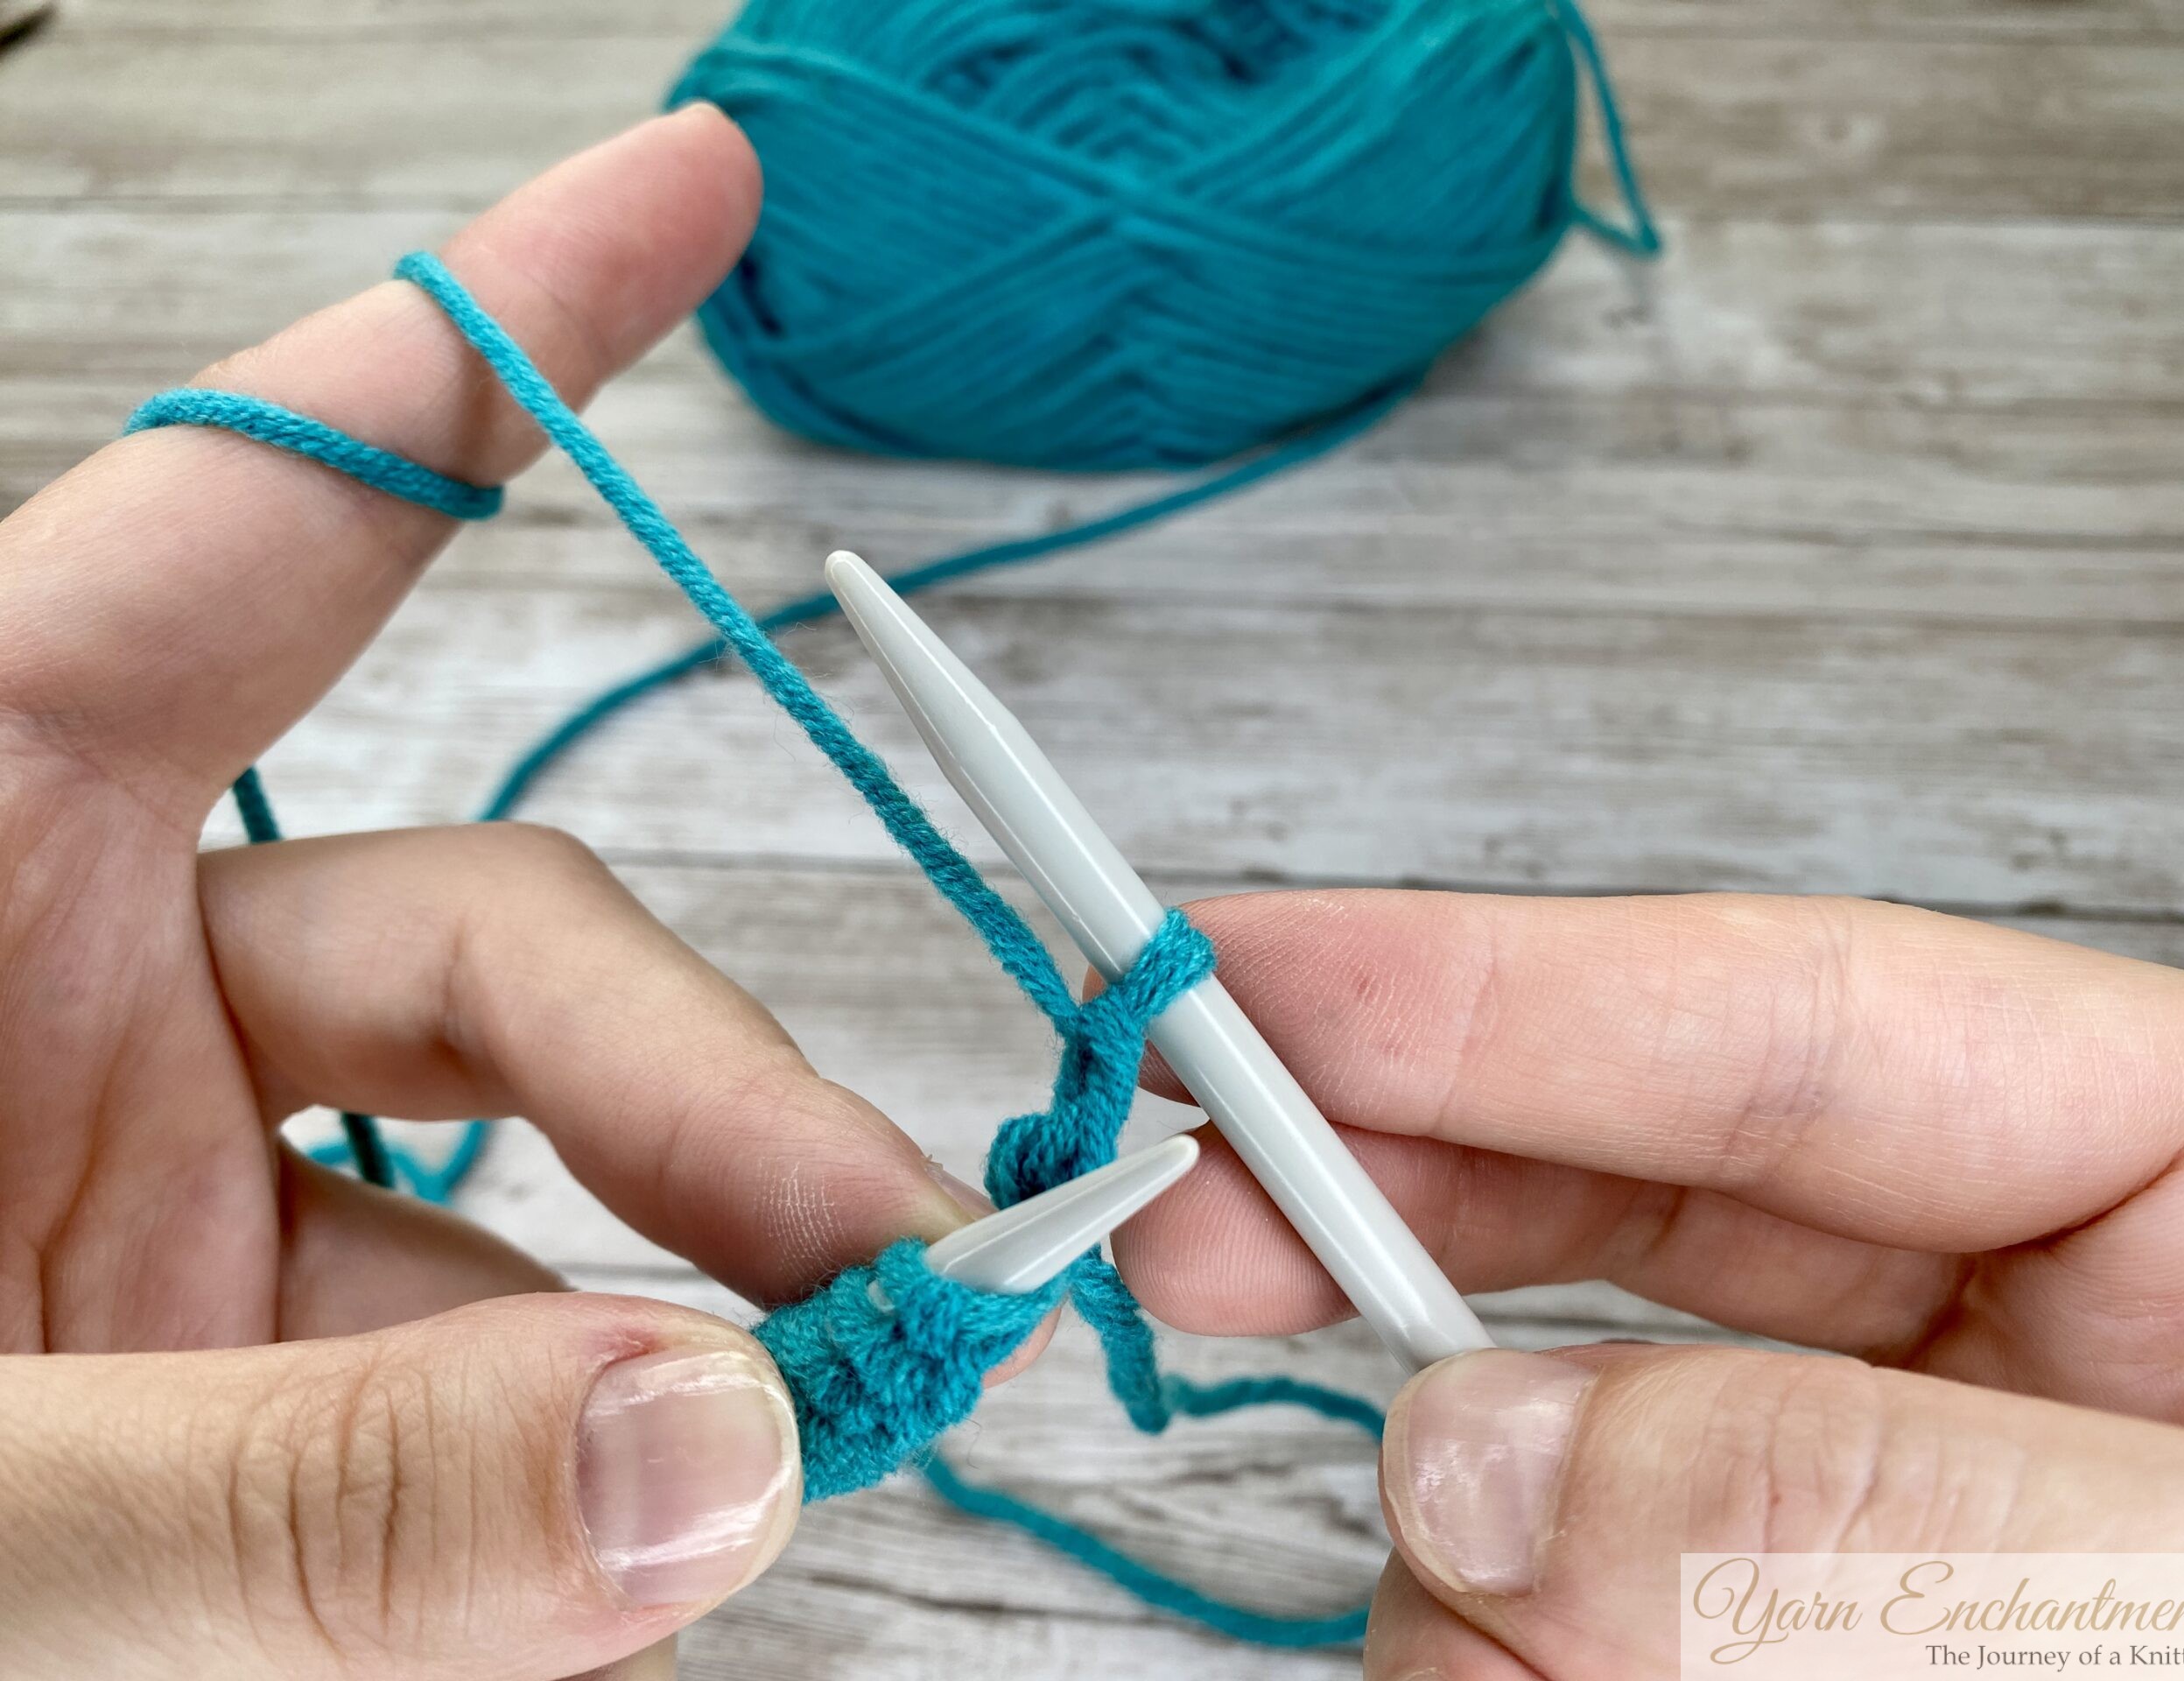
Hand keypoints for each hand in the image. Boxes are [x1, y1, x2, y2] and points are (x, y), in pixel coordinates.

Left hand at [0, 109, 986, 1679]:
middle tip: (899, 1260)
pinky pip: (475, 1377)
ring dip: (691, 1315)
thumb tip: (713, 1452)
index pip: (252, 531)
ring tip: (807, 1441)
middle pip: (497, 946)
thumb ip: (290, 1490)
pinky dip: (593, 1471)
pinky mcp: (227, 1384)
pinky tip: (663, 1540)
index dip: (489, 352)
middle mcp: (75, 997)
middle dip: (718, 1095)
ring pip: (524, 1188)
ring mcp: (161, 1200)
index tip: (698, 192)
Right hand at [1113, 890, 2183, 1676]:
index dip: (1489, 984)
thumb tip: (1483, 1464)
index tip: (1244, 985)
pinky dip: (1513, 1673)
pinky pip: (1584, 1638)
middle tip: (1188, 1238)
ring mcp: (1892, 1519)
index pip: (1792, 1022)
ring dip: (1480, 1562)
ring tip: (1502, 1675)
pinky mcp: (1796, 1652)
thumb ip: (1875, 1513)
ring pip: (1578, 1464)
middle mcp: (2026, 1342)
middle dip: (1403, 1211)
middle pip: (1640, 1194)